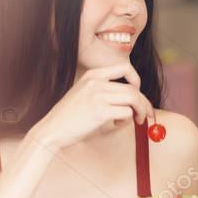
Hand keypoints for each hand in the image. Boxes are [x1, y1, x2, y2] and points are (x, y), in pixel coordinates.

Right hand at [31, 63, 155, 149]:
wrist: (51, 130)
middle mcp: (96, 82)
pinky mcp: (100, 112)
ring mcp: (97, 96)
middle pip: (133, 88)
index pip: (125, 67)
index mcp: (92, 75)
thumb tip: (132, 95)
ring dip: (140, 111)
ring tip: (135, 120)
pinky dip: (127, 120)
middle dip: (144, 103)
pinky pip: (127, 113)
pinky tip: (116, 124)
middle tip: (146, 114)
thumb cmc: (69, 116)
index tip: (138, 92)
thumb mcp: (83, 93)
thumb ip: (104, 89)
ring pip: (133, 99)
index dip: (137, 79)